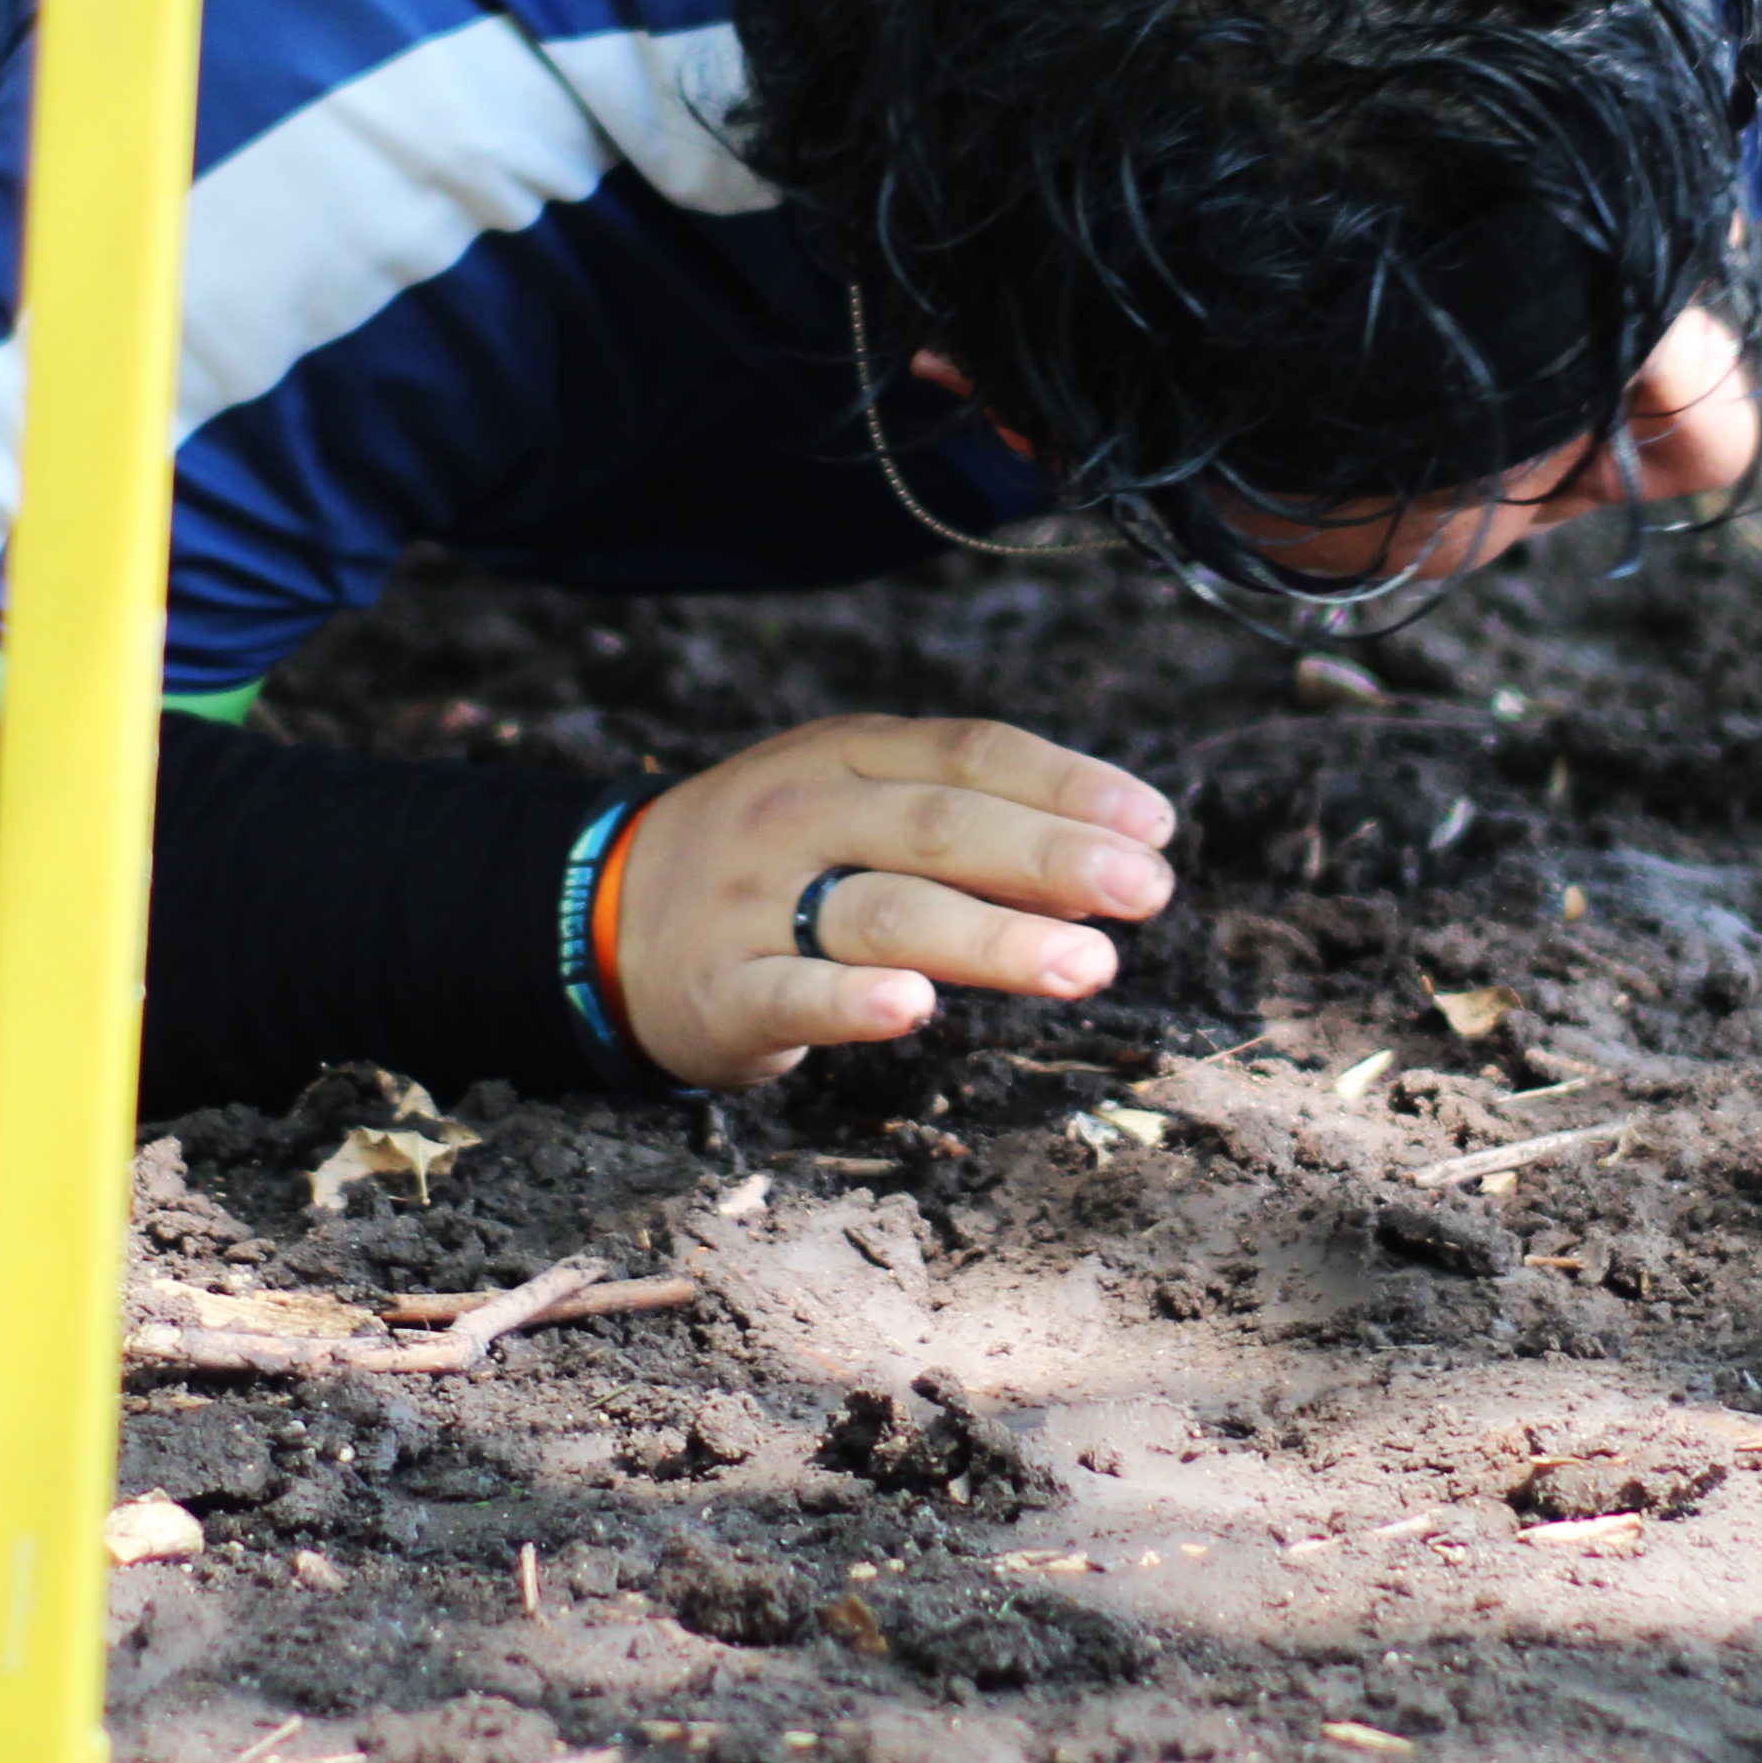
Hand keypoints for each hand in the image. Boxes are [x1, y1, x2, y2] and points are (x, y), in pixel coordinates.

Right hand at [604, 715, 1175, 1086]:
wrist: (607, 916)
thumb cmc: (776, 863)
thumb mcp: (856, 806)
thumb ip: (966, 824)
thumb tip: (1107, 858)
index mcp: (846, 754)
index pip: (970, 754)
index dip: (1067, 785)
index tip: (1154, 826)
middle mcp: (801, 814)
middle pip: (939, 827)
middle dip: (1051, 860)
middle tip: (1147, 894)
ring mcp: (755, 900)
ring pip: (884, 912)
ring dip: (992, 938)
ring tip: (1086, 965)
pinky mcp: (723, 987)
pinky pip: (792, 991)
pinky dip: (851, 1002)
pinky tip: (914, 1009)